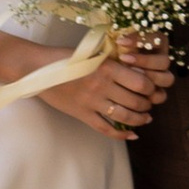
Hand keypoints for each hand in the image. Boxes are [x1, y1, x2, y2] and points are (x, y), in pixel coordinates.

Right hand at [51, 33, 173, 142]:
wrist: (36, 68)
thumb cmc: (64, 56)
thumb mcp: (92, 53)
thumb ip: (112, 61)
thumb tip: (136, 68)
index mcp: (107, 67)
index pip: (141, 82)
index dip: (151, 87)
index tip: (151, 87)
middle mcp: (102, 86)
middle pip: (136, 101)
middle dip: (147, 104)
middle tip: (150, 104)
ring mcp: (91, 102)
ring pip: (124, 117)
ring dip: (139, 119)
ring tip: (145, 118)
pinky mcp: (82, 114)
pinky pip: (106, 129)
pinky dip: (121, 135)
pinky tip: (131, 135)